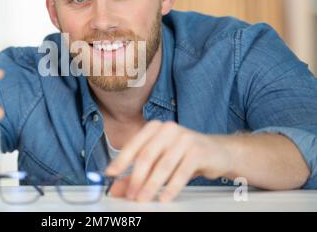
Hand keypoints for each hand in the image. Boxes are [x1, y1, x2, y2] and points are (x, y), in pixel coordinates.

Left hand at [105, 121, 233, 202]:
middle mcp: (168, 129)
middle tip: (130, 195)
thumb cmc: (184, 155)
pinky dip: (171, 187)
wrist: (217, 151)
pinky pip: (181, 172)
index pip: (134, 144)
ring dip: (151, 186)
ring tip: (143, 199)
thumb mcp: (159, 161)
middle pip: (146, 156)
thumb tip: (116, 188)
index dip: (120, 160)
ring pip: (162, 165)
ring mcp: (184, 138)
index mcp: (155, 128)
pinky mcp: (198, 151)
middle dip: (136, 178)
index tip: (110, 173)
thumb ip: (137, 173)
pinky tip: (164, 198)